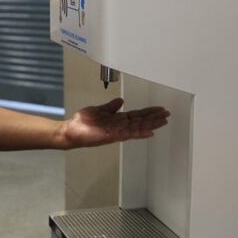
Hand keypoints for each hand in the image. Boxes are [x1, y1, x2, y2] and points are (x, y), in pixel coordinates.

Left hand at [55, 98, 169, 148]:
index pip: (136, 115)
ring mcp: (117, 132)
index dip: (148, 113)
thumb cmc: (82, 123)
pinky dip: (139, 133)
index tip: (159, 109)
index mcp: (117, 120)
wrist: (70, 131)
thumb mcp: (98, 110)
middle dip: (154, 118)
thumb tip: (120, 101)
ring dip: (151, 124)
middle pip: (140, 121)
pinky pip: (128, 134)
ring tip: (163, 121)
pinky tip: (149, 132)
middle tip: (167, 114)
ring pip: (138, 127)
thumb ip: (110, 107)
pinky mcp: (111, 136)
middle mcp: (119, 127)